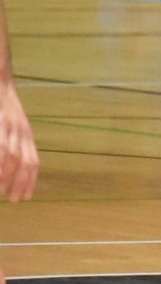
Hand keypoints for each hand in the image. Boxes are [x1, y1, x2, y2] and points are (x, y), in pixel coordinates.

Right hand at [0, 83, 38, 203]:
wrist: (0, 84)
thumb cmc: (3, 109)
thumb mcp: (13, 126)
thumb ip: (16, 144)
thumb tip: (11, 166)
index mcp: (27, 135)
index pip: (33, 162)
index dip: (30, 181)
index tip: (26, 196)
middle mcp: (23, 133)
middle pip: (26, 163)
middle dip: (21, 183)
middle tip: (15, 199)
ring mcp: (11, 128)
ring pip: (13, 157)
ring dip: (8, 176)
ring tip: (2, 191)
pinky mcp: (1, 124)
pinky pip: (2, 147)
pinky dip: (0, 163)